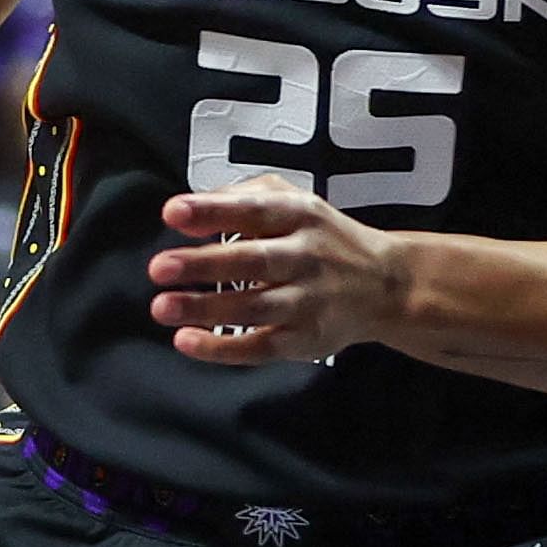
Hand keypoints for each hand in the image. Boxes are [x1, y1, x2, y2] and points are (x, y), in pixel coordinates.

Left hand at [149, 178, 403, 365]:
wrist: (386, 284)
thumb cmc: (322, 238)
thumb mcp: (292, 202)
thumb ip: (243, 197)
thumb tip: (192, 206)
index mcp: (300, 215)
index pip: (255, 210)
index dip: (213, 211)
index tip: (174, 212)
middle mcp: (307, 257)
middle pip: (254, 261)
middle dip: (205, 264)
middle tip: (160, 267)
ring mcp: (308, 301)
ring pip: (254, 307)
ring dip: (206, 309)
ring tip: (162, 307)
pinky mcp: (306, 338)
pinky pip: (261, 346)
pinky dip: (223, 349)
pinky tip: (187, 341)